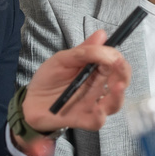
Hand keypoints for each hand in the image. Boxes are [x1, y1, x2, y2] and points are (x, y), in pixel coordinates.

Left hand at [20, 30, 130, 152]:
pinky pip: (97, 121)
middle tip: (118, 66)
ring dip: (118, 95)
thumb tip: (102, 34)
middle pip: (121, 81)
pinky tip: (98, 110)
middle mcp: (99, 87)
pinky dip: (100, 116)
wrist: (31, 101)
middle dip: (123, 73)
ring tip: (117, 86)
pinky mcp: (83, 119)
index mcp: (96, 71)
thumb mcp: (63, 59)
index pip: (115, 63)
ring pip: (114, 103)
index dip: (116, 58)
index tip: (113, 56)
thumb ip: (83, 50)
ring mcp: (92, 104)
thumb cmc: (49, 78)